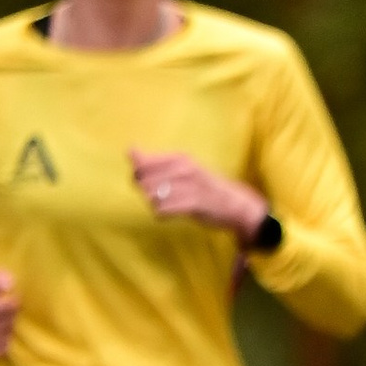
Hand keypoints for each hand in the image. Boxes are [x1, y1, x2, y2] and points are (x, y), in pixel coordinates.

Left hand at [130, 148, 264, 239]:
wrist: (236, 204)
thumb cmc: (204, 186)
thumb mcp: (181, 168)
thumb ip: (154, 162)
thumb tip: (130, 150)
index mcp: (178, 158)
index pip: (142, 165)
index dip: (139, 177)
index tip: (153, 182)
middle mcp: (183, 168)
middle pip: (144, 182)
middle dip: (147, 193)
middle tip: (164, 196)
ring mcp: (189, 186)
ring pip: (152, 197)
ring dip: (156, 204)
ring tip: (169, 205)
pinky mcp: (193, 203)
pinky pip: (163, 210)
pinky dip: (162, 214)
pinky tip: (171, 213)